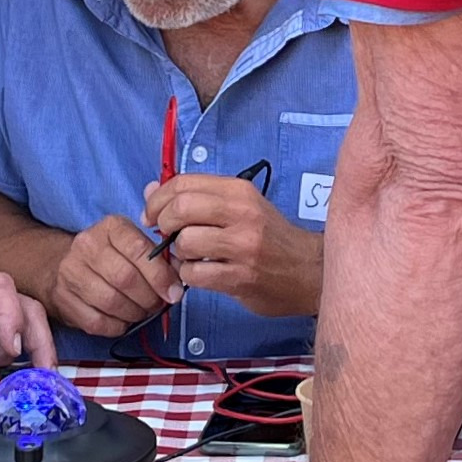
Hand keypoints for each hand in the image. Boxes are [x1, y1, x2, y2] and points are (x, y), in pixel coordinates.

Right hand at [49, 215, 175, 340]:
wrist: (62, 264)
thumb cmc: (110, 256)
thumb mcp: (133, 244)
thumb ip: (158, 258)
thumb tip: (180, 278)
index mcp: (110, 227)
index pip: (139, 250)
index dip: (161, 276)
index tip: (174, 292)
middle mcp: (86, 245)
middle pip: (125, 278)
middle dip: (149, 298)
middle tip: (158, 304)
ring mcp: (71, 273)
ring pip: (111, 302)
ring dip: (135, 313)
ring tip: (142, 311)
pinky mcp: (63, 299)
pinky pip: (97, 322)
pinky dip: (117, 326)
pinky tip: (124, 320)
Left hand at [146, 173, 321, 317]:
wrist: (310, 270)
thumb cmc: (271, 237)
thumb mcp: (240, 206)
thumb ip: (198, 197)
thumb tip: (151, 189)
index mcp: (239, 191)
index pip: (184, 183)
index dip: (158, 198)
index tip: (152, 213)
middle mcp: (242, 213)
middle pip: (180, 209)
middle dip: (162, 223)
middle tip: (164, 235)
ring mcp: (242, 246)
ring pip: (185, 243)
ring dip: (178, 253)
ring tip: (190, 256)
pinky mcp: (240, 277)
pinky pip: (194, 274)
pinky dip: (188, 275)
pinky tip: (200, 273)